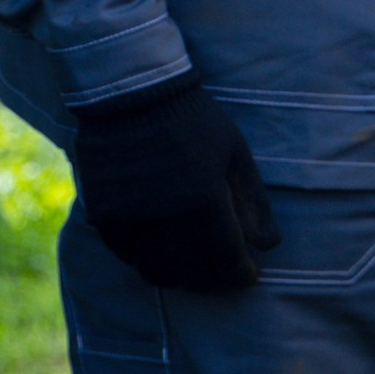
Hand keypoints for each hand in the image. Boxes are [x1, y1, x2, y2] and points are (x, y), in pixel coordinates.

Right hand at [69, 73, 279, 291]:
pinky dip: (147, 260)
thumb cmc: (193, 120)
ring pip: (158, 272)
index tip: (250, 275)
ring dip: (180, 276)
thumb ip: (253, 203)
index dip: (242, 274)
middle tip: (223, 274)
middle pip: (193, 274)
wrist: (130, 94)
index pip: (228, 259)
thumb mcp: (235, 153)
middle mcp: (166, 217)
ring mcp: (131, 220)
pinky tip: (160, 249)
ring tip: (191, 268)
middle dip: (214, 280)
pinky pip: (128, 257)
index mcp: (204, 201)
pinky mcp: (104, 217)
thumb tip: (270, 245)